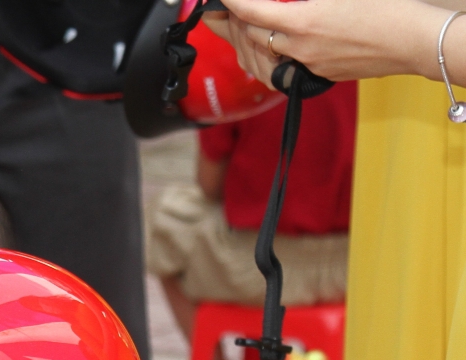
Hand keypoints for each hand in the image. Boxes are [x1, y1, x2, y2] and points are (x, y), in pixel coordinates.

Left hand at [209, 0, 439, 83]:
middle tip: (222, 10)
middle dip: (233, 22)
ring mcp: (306, 65)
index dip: (233, 3)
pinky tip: (260, 48)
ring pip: (260, 58)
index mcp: (303, 21)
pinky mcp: (315, 76)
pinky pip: (279, 69)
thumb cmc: (386, 8)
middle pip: (250, 36)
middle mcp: (299, 47)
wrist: (414, 41)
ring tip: (232, 29)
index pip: (252, 12)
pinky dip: (264, 57)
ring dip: (244, 43)